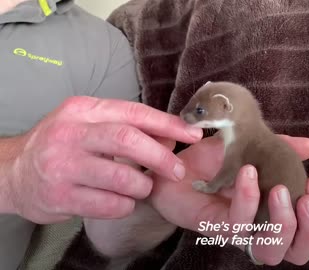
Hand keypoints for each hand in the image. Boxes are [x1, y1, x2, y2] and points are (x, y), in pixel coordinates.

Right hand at [4, 96, 201, 223]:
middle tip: (178, 171)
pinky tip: (123, 202)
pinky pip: (108, 205)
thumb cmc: (62, 146)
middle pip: (128, 140)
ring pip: (121, 177)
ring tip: (142, 187)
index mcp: (83, 110)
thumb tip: (173, 134)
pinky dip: (125, 205)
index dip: (168, 124)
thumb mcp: (90, 125)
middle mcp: (71, 134)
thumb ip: (129, 127)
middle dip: (161, 157)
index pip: (134, 113)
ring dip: (142, 186)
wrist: (13, 172)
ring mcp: (62, 166)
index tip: (193, 134)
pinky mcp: (59, 196)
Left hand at [149, 134, 308, 265]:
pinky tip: (248, 173)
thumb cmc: (212, 163)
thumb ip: (280, 148)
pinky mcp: (215, 227)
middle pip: (297, 252)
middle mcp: (259, 229)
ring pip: (270, 251)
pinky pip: (238, 224)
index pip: (308, 228)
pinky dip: (248, 198)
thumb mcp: (250, 148)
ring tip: (280, 190)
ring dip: (283, 222)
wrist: (173, 166)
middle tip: (307, 198)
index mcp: (273, 213)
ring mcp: (238, 232)